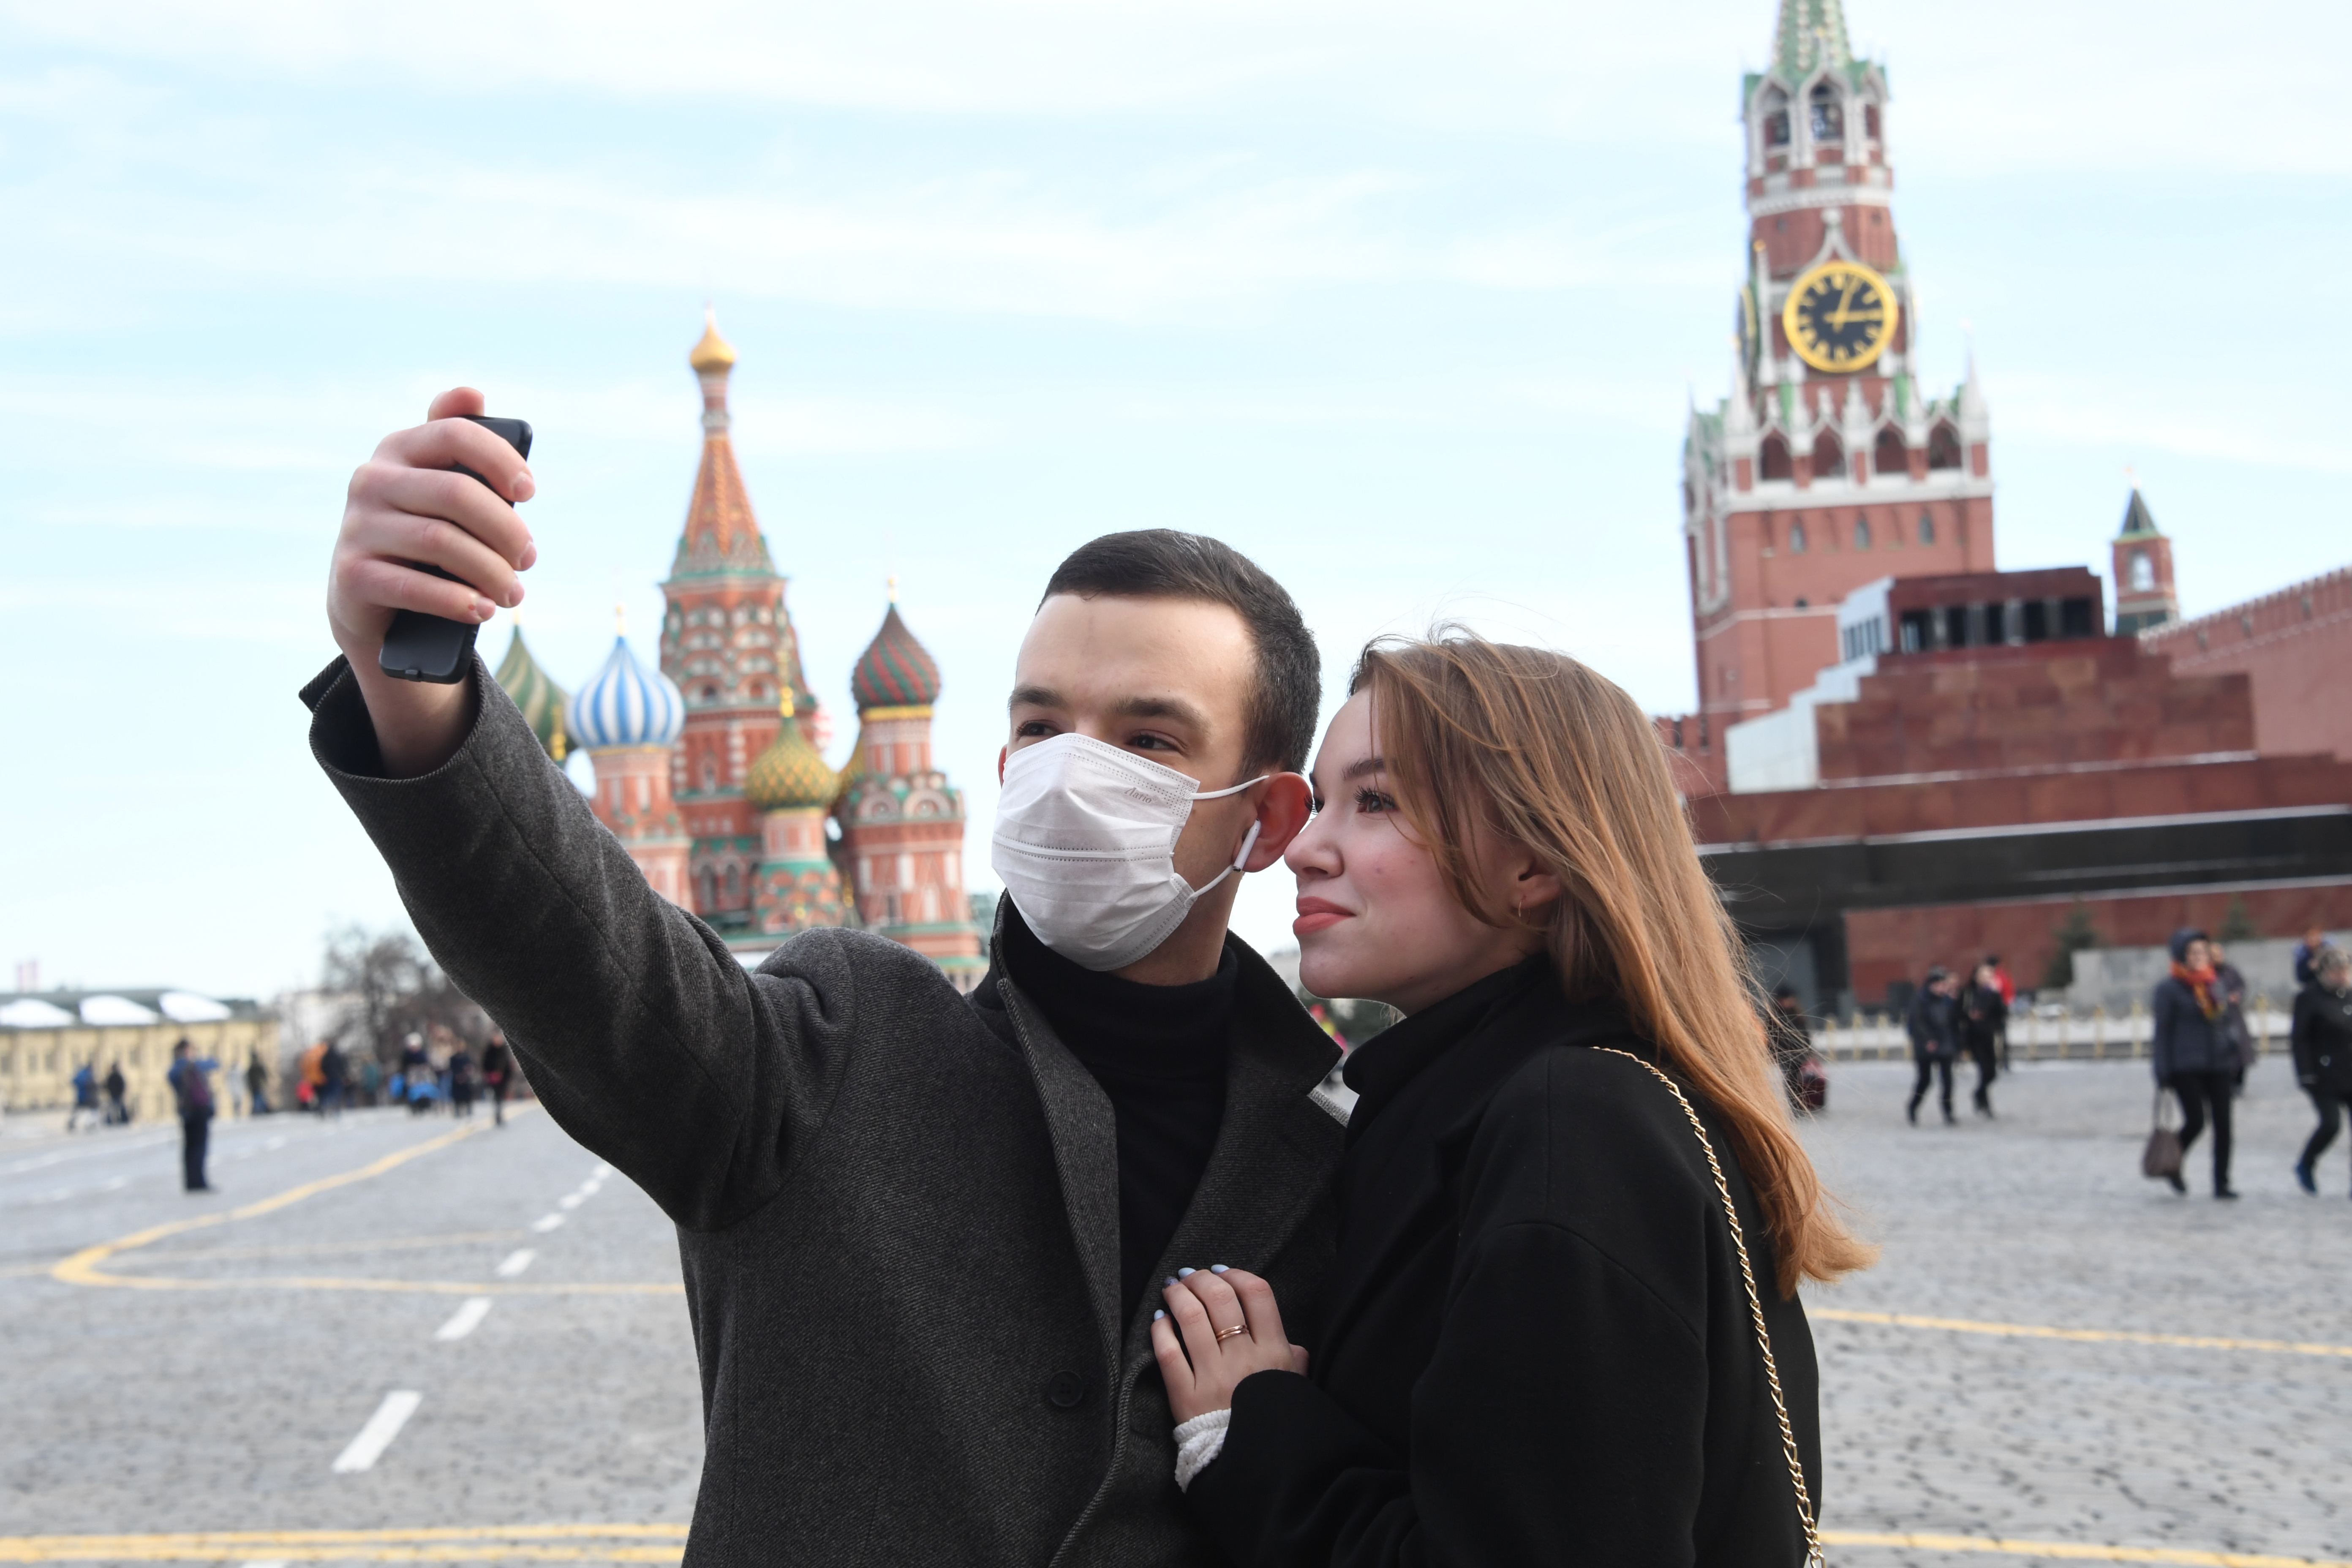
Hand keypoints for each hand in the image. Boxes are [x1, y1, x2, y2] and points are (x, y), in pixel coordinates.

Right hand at [327, 387, 537, 776]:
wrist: (371, 602)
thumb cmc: (426, 538)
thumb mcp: (442, 490)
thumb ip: (460, 446)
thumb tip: (473, 392)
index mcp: (399, 449)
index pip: (455, 433)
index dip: (500, 459)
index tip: (530, 492)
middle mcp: (372, 480)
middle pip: (456, 493)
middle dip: (506, 529)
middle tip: (529, 559)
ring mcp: (356, 526)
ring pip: (440, 541)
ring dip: (490, 571)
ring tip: (513, 592)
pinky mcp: (350, 574)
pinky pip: (413, 585)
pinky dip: (457, 600)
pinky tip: (482, 609)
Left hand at [1151, 1266, 1308, 1424]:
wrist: (1251, 1467)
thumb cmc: (1272, 1422)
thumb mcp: (1295, 1388)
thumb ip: (1295, 1361)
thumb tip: (1293, 1345)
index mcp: (1274, 1353)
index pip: (1257, 1294)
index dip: (1237, 1275)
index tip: (1222, 1272)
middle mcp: (1243, 1361)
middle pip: (1220, 1299)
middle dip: (1202, 1279)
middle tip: (1191, 1276)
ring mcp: (1212, 1378)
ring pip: (1191, 1319)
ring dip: (1179, 1295)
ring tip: (1173, 1288)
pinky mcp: (1185, 1397)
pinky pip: (1168, 1353)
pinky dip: (1161, 1330)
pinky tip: (1160, 1320)